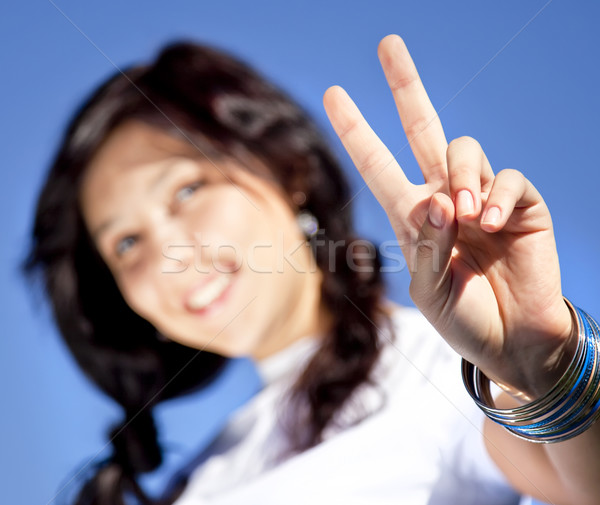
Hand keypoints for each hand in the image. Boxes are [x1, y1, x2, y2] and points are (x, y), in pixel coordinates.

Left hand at [323, 34, 574, 397]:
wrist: (512, 343)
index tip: (335, 94)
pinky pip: (507, 178)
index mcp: (412, 215)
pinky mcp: (520, 205)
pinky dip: (496, 195)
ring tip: (465, 217)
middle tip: (387, 44)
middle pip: (423, 127)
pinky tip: (489, 222)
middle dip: (405, 86)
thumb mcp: (429, 289)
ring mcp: (482, 197)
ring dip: (461, 177)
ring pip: (465, 150)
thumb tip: (437, 200)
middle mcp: (443, 197)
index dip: (356, 129)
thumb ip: (427, 246)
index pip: (377, 163)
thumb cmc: (463, 317)